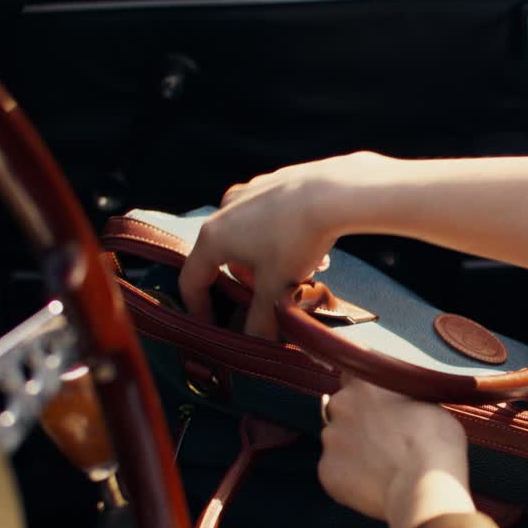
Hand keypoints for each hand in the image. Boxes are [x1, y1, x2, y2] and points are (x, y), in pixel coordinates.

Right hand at [178, 152, 383, 337]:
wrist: (334, 193)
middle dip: (250, 284)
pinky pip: (270, 221)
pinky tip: (313, 251)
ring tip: (302, 276)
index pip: (193, 279)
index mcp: (214, 237)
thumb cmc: (296, 240)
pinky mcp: (273, 184)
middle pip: (226, 260)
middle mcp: (224, 211)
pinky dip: (283, 241)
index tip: (213, 325)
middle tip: (273, 299)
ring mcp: (248, 194)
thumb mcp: (277, 288)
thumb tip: (255, 343)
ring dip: (270, 264)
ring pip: (251, 240)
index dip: (200, 307)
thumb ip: (261, 318)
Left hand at [318, 376, 474, 527]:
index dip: (366, 390)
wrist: (425, 487)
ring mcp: (331, 439)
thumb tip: (403, 404)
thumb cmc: (436, 443)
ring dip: (354, 449)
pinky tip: (375, 484)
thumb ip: (404, 398)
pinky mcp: (327, 471)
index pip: (353, 374)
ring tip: (383, 465)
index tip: (377, 401)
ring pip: (337, 441)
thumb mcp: (429, 404)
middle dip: (358, 420)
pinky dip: (350, 476)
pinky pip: (336, 470)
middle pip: (342, 408)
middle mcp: (341, 405)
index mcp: (366, 382)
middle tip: (385, 438)